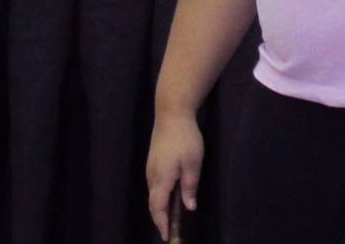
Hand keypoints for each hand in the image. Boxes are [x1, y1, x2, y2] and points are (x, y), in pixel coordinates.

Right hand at [146, 109, 203, 241]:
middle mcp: (152, 176)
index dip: (162, 224)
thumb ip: (190, 187)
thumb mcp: (193, 163)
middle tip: (171, 229)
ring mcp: (151, 168)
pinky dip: (161, 195)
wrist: (171, 113)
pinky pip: (155, 185)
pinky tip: (171, 195)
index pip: (158, 208)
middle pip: (154, 203)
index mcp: (161, 179)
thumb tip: (188, 207)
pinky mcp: (153, 161)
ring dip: (161, 207)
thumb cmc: (185, 138)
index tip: (167, 236)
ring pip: (154, 194)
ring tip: (172, 217)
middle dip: (161, 218)